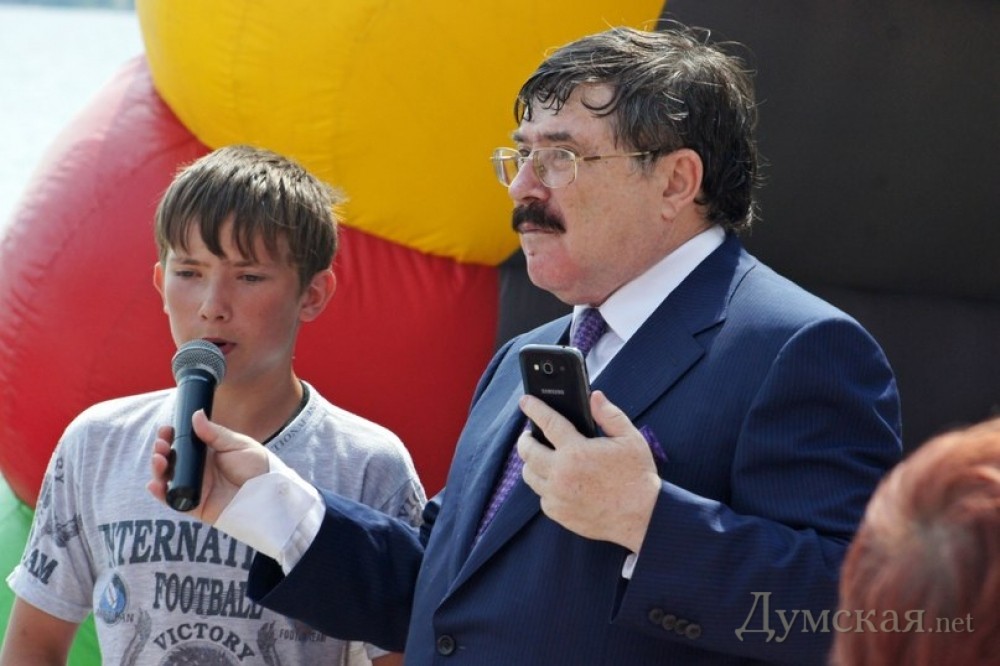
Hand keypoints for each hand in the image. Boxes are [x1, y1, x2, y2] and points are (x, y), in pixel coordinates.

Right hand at [147, 410, 269, 524]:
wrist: (268, 493)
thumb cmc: (257, 467)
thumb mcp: (237, 444)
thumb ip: (215, 433)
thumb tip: (196, 415)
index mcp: (207, 453)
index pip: (182, 444)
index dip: (170, 437)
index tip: (166, 429)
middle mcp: (198, 470)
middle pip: (171, 460)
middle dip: (161, 451)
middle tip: (161, 444)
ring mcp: (195, 487)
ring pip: (168, 479)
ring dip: (158, 469)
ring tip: (159, 460)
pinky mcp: (195, 505)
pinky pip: (173, 500)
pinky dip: (161, 494)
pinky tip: (154, 485)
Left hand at [518, 390, 660, 551]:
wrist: (642, 517)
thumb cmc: (637, 477)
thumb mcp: (630, 439)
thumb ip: (609, 415)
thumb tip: (594, 397)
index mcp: (576, 451)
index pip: (547, 422)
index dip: (534, 408)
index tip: (525, 402)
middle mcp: (561, 473)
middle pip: (527, 451)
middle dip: (525, 439)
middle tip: (529, 435)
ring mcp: (557, 495)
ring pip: (529, 475)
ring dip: (531, 463)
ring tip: (540, 457)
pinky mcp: (559, 513)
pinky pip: (541, 496)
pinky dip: (544, 487)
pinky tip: (555, 481)